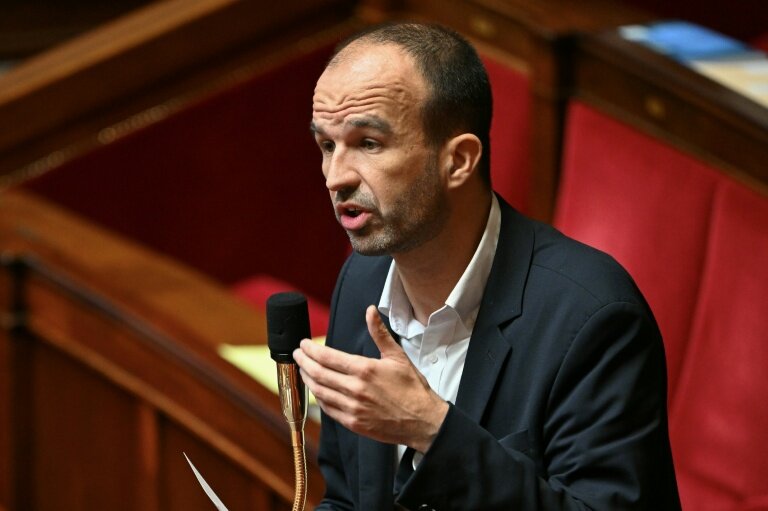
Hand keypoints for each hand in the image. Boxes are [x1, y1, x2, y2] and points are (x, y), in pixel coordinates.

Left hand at [293, 305, 448, 451]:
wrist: (424, 420)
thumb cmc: (412, 388)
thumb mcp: (397, 356)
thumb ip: (379, 333)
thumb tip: (370, 311)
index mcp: (365, 369)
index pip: (327, 357)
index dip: (310, 349)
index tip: (304, 344)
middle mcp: (355, 389)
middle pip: (318, 373)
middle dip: (303, 362)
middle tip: (297, 355)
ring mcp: (352, 408)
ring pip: (319, 392)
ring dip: (307, 379)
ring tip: (303, 370)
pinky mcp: (353, 423)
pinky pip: (328, 409)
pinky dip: (319, 398)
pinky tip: (317, 391)